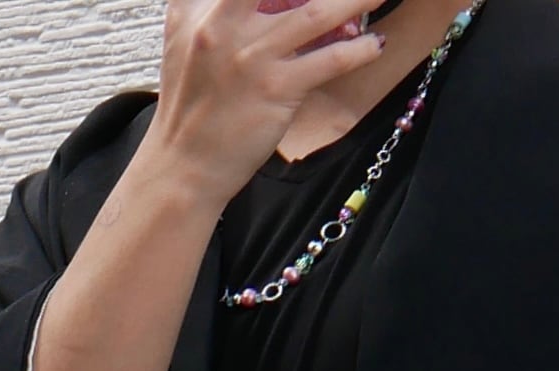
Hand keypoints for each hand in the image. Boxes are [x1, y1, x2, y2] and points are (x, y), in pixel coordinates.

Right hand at [144, 0, 387, 205]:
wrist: (185, 165)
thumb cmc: (191, 103)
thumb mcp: (183, 37)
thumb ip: (208, 2)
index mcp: (199, 7)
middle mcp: (224, 23)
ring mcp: (252, 56)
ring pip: (316, 14)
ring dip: (356, 2)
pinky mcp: (276, 89)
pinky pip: (327, 61)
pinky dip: (357, 51)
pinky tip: (375, 44)